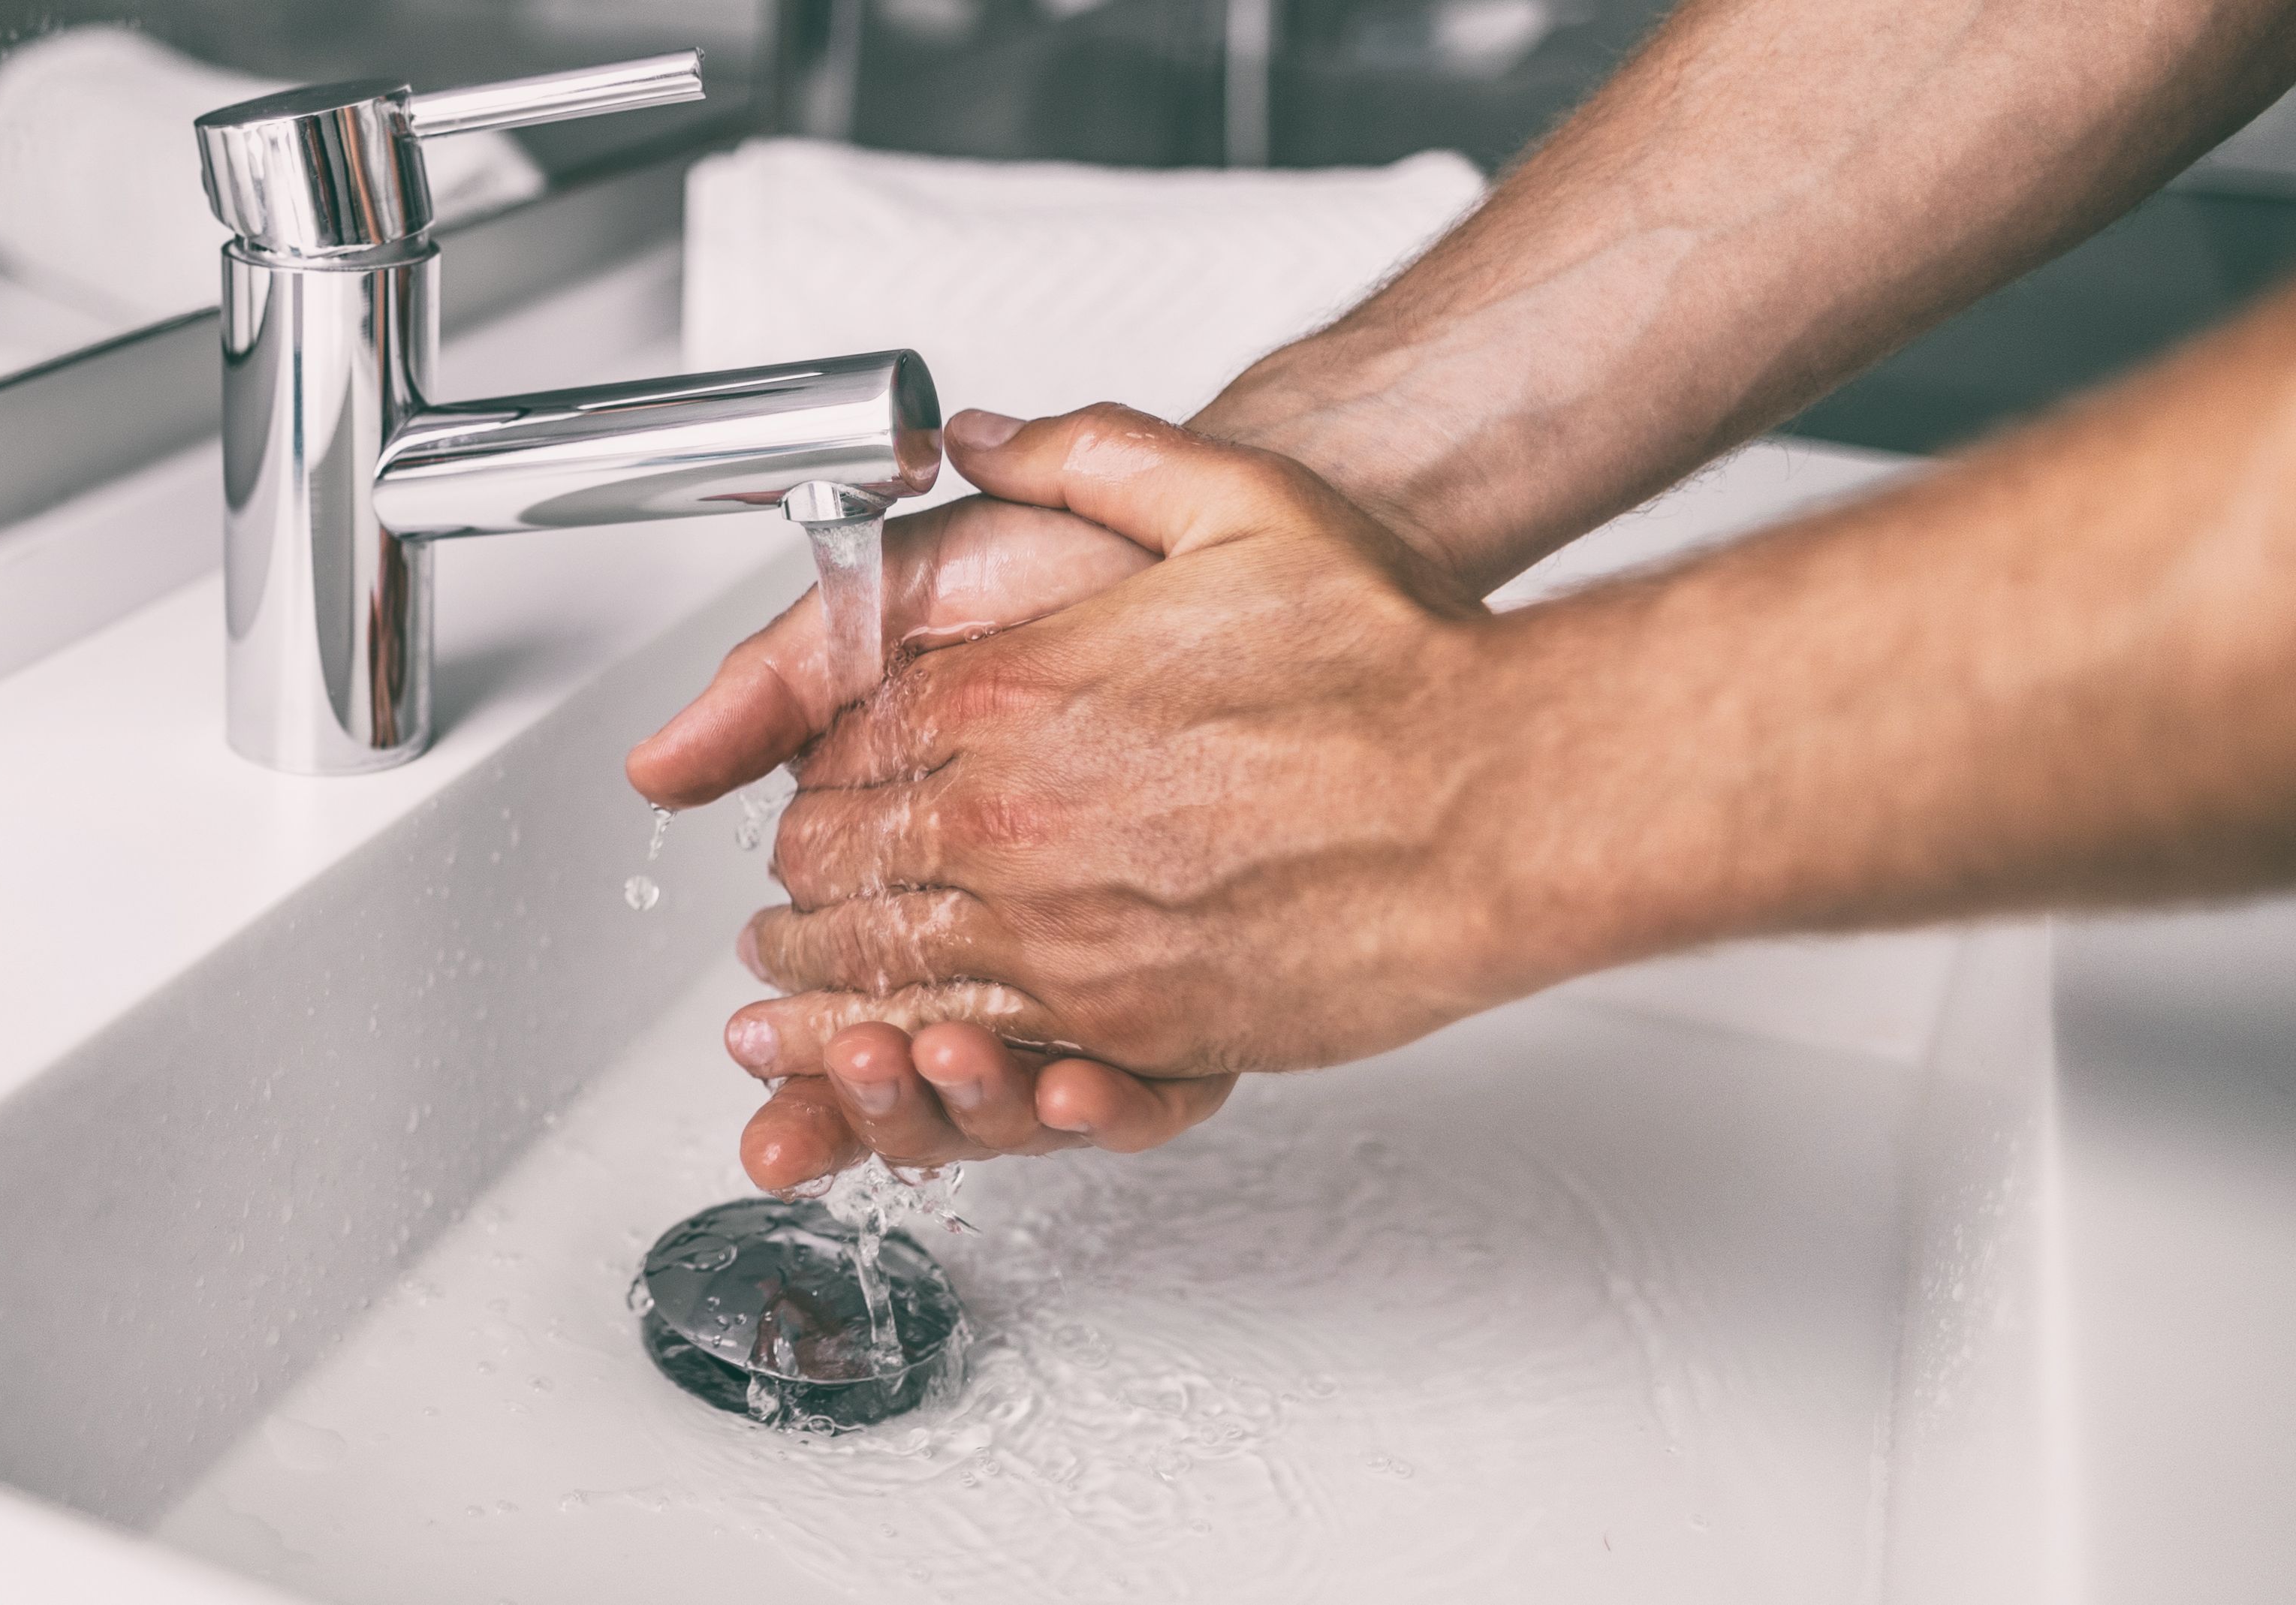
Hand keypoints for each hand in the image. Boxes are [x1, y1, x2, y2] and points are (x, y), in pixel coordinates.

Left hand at [729, 405, 1514, 1191]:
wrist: (1505, 792)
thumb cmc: (1394, 661)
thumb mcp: (1235, 498)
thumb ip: (1084, 456)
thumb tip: (978, 436)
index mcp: (1013, 694)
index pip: (838, 745)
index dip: (811, 772)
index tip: (816, 788)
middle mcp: (1014, 818)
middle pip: (835, 868)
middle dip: (804, 886)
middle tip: (790, 902)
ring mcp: (1065, 933)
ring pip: (885, 973)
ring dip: (829, 987)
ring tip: (803, 999)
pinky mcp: (1131, 1025)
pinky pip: (979, 1052)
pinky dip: (919, 1055)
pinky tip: (902, 1055)